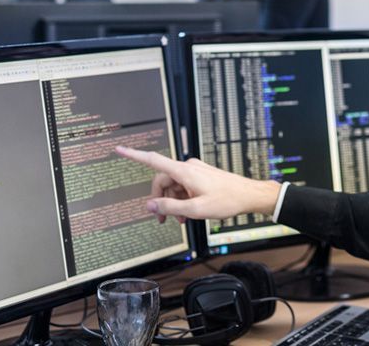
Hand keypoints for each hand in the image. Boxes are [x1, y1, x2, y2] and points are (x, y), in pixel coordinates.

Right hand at [116, 147, 281, 223]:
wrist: (249, 195)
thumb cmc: (227, 200)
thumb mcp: (196, 209)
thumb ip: (171, 207)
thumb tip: (150, 205)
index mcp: (184, 171)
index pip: (153, 160)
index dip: (134, 155)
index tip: (120, 149)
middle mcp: (187, 167)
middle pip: (162, 181)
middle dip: (160, 200)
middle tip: (162, 219)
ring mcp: (194, 171)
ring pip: (173, 186)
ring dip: (173, 202)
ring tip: (180, 219)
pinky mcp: (200, 176)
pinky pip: (183, 187)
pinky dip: (182, 199)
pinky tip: (187, 213)